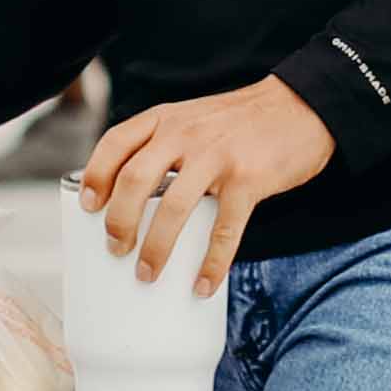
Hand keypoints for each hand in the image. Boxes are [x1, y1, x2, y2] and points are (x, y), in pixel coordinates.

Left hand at [80, 78, 336, 296]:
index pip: (115, 143)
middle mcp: (185, 134)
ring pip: (172, 209)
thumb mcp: (194, 118)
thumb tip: (134, 196)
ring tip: (146, 274)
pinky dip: (211, 264)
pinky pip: (224, 230)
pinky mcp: (249, 179)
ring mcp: (217, 156)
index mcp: (166, 118)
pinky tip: (202, 285)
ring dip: (155, 248)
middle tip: (115, 250)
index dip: (95, 177)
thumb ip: (165, 145)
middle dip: (118, 222)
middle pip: (134, 181)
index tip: (88, 207)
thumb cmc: (242, 122)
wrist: (302, 106)